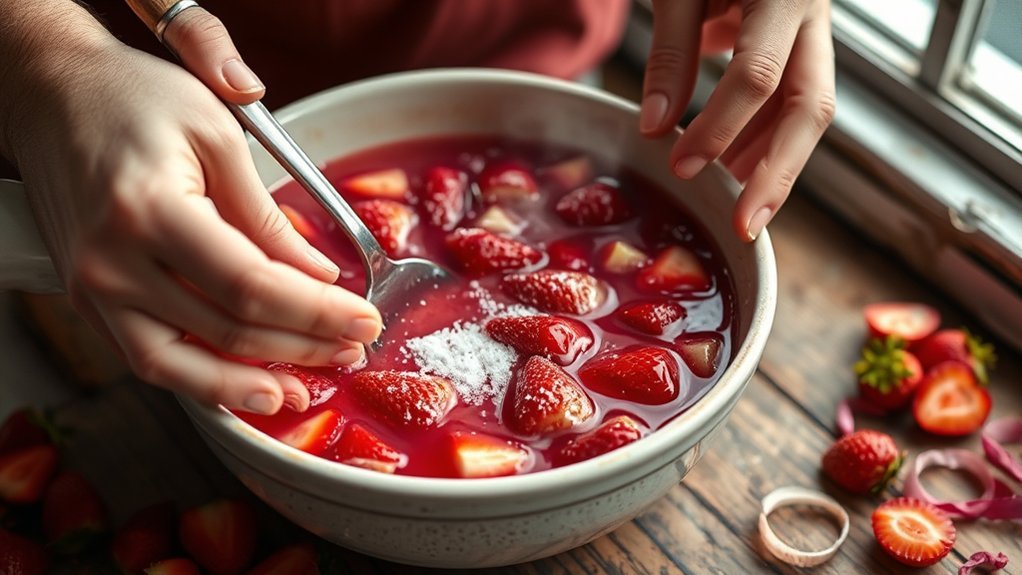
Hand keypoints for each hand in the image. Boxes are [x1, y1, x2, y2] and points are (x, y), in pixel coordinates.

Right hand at [6, 16, 380, 414]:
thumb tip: (317, 276)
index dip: (317, 312)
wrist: (49, 93)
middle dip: (303, 346)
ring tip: (306, 387)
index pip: (252, 286)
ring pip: (183, 366)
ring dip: (252, 383)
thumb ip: (266, 216)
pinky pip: (150, 360)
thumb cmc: (133, 98)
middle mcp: (110, 261)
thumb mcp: (218, 135)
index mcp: (149, 209)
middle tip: (354, 347)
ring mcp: (90, 288)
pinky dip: (202, 380)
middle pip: (226, 330)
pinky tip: (247, 384)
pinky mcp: (86, 301)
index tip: (366, 317)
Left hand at [641, 0, 835, 240]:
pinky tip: (732, 168)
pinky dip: (761, 140)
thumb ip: (670, 52)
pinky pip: (790, 104)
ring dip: (769, 162)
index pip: (759, 74)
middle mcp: (811, 16)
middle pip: (812, 107)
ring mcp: (812, 34)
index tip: (679, 163)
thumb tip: (656, 127)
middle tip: (747, 225)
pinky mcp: (800, 49)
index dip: (719, 126)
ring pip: (807, 112)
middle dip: (779, 173)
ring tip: (729, 202)